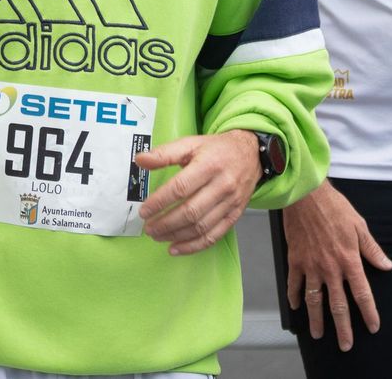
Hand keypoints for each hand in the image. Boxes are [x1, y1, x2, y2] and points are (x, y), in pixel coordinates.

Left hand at [137, 130, 260, 255]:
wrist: (251, 154)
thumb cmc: (217, 149)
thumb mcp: (190, 143)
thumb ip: (164, 153)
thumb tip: (140, 160)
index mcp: (208, 165)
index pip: (181, 188)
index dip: (160, 201)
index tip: (144, 211)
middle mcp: (222, 186)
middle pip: (191, 211)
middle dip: (166, 223)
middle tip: (148, 228)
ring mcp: (230, 203)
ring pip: (201, 226)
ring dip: (177, 235)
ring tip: (158, 236)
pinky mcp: (235, 215)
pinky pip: (214, 235)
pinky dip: (194, 245)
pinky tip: (177, 247)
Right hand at [282, 180, 391, 350]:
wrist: (305, 195)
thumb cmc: (334, 207)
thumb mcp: (360, 226)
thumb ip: (372, 250)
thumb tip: (387, 266)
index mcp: (350, 261)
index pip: (362, 294)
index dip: (369, 313)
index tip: (373, 327)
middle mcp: (330, 268)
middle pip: (338, 305)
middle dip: (343, 328)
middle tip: (346, 345)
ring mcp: (311, 266)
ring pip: (314, 300)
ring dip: (317, 320)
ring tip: (318, 335)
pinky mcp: (295, 260)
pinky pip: (294, 283)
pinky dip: (294, 297)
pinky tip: (296, 307)